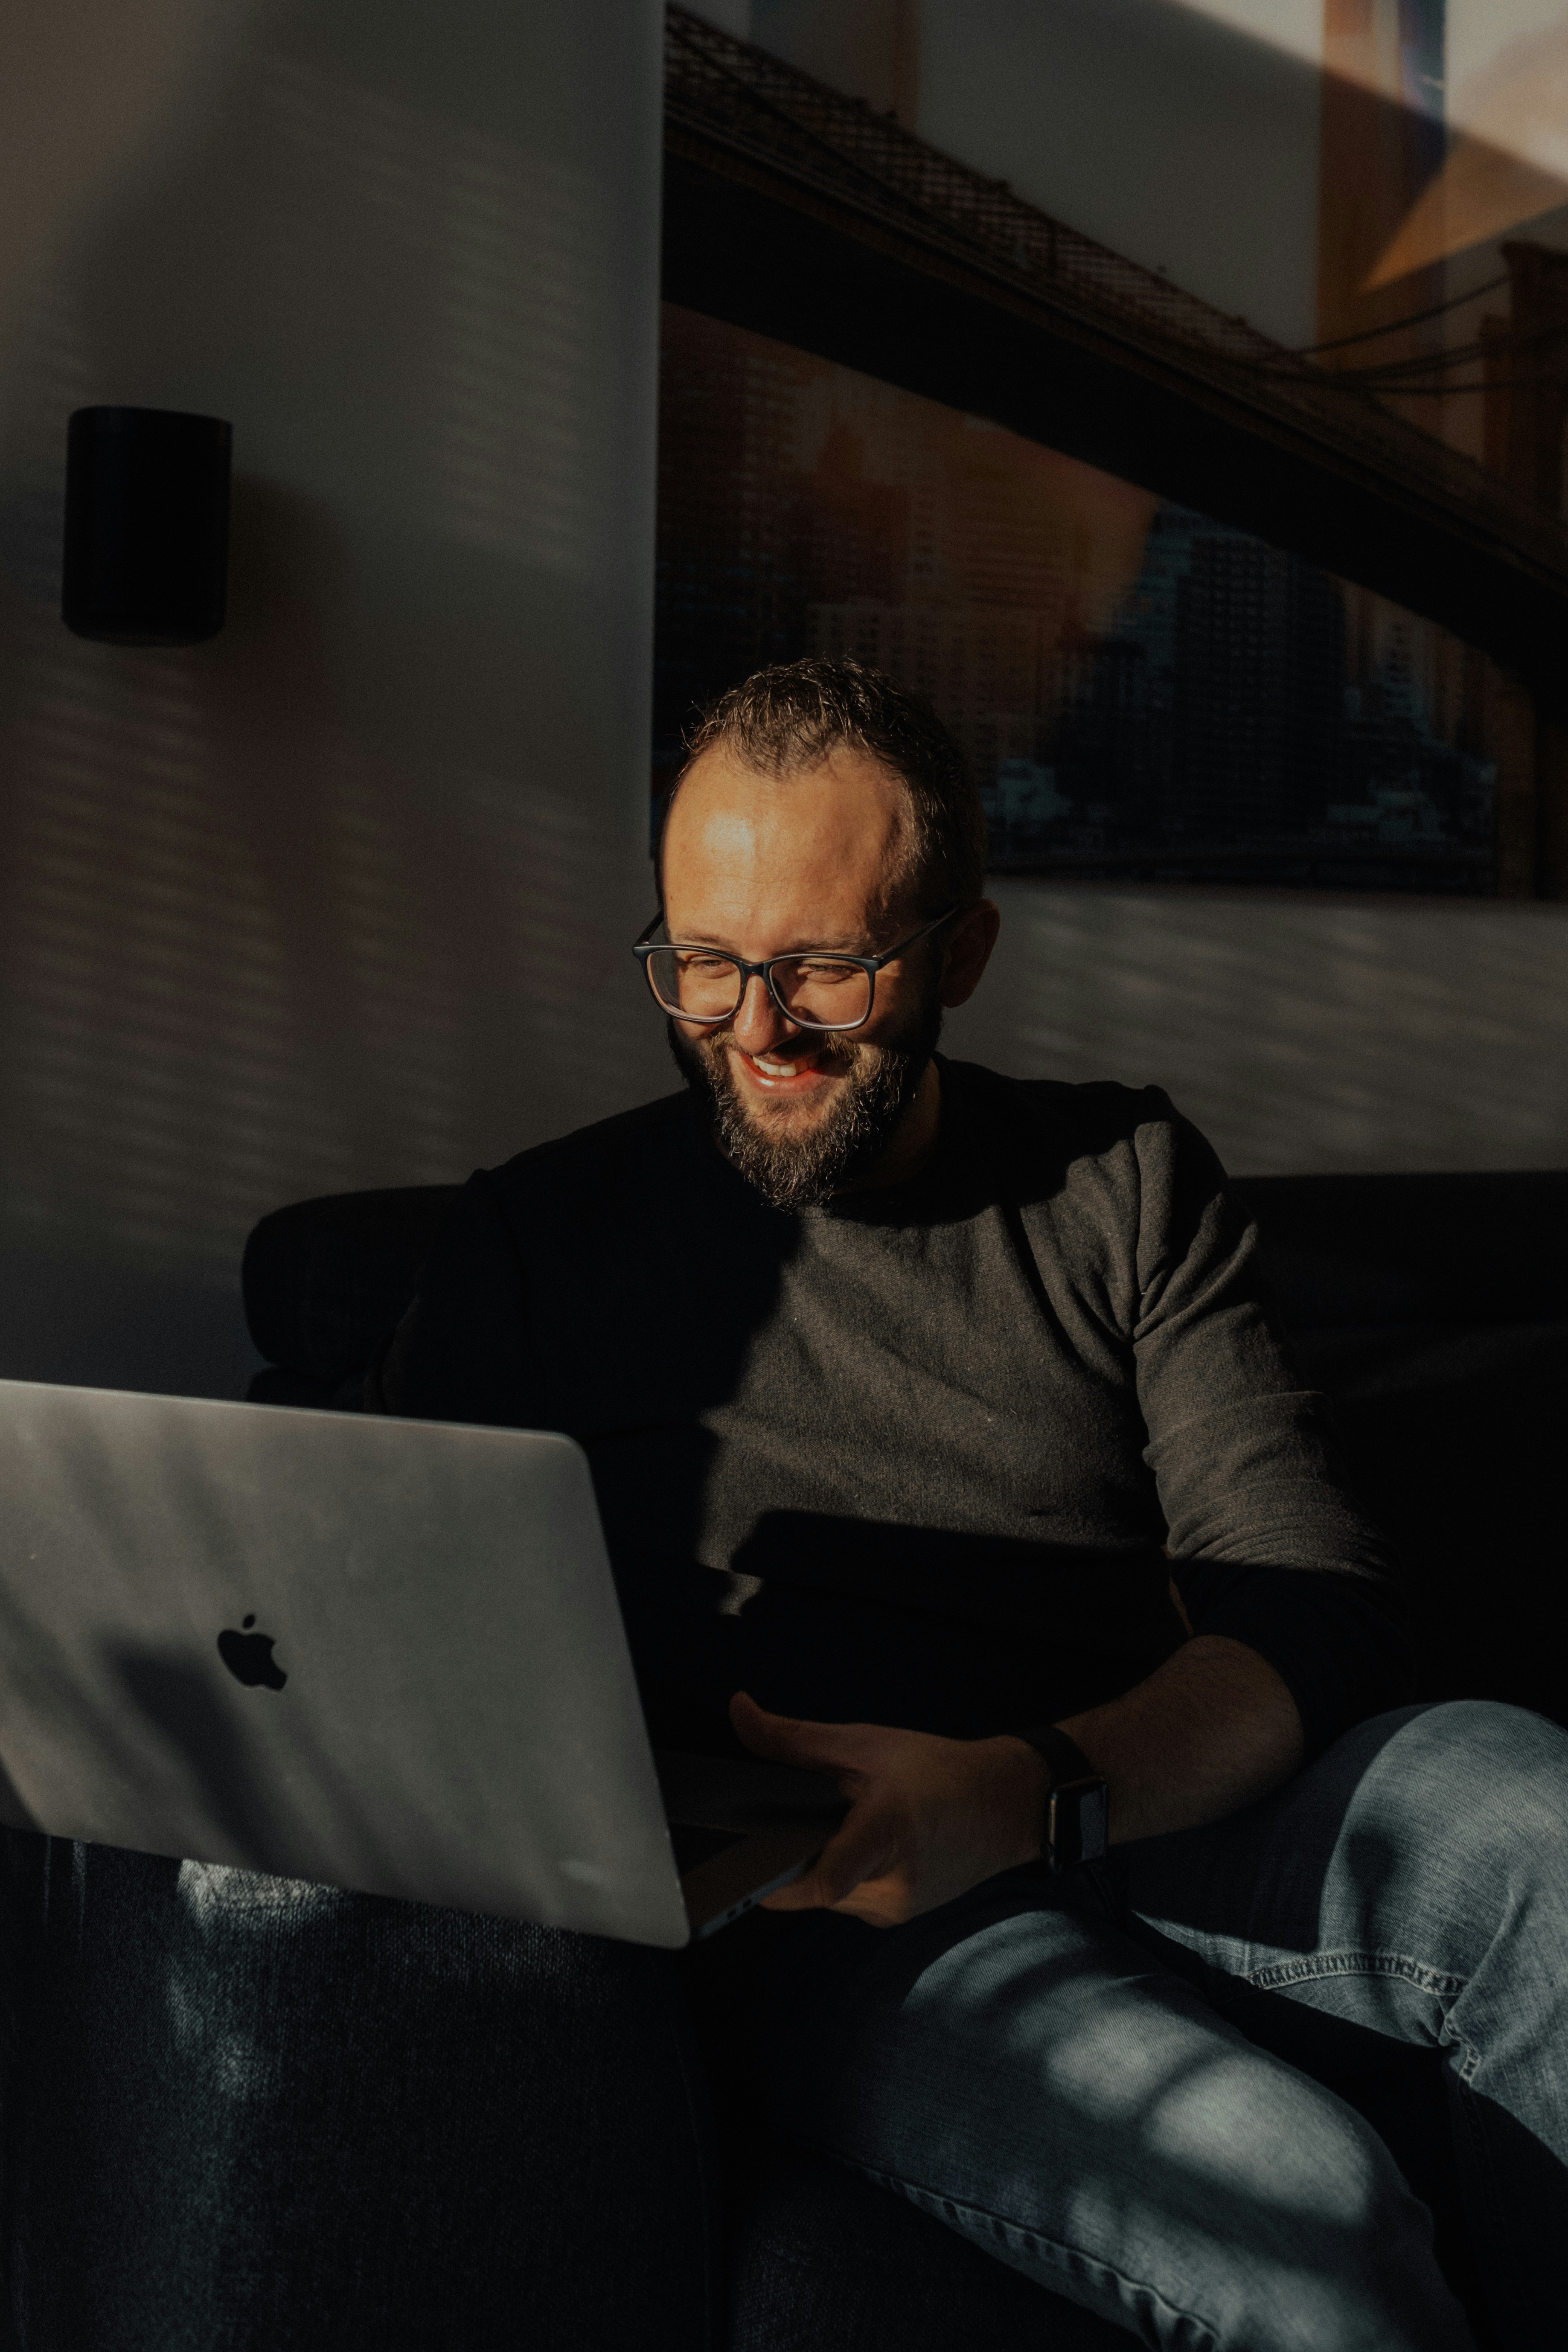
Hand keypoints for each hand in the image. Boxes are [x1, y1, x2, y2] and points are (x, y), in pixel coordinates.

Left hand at [729, 1691, 1048, 1927]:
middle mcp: (892, 1887)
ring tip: (840, 1827)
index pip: (823, 1882)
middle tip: (800, 1821)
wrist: (1004, 1804)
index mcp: (886, 1836)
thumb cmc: (939, 1770)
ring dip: (821, 1866)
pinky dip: (845, 1875)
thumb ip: (794, 1737)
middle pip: (811, 1887)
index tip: (749, 1866)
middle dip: (795, 1856)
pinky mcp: (899, 1917)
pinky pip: (850, 1900)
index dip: (777, 1880)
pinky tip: (860, 1845)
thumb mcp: (864, 1743)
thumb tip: (739, 1711)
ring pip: (828, 1897)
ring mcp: (897, 1910)